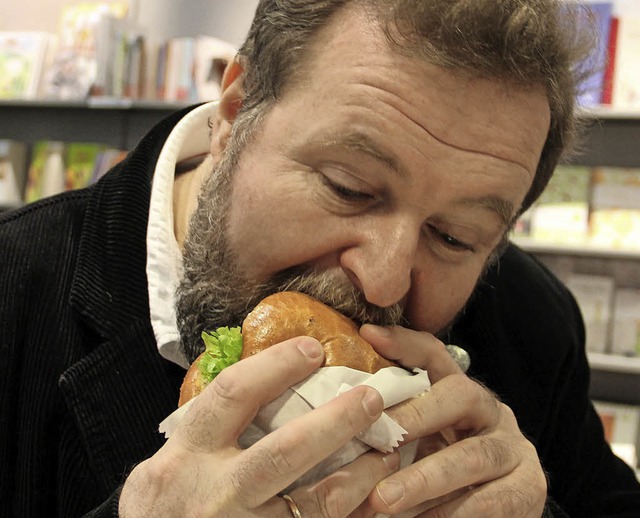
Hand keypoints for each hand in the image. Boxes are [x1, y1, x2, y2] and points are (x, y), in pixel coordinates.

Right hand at [119, 337, 399, 516]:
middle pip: (284, 452)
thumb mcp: (170, 462)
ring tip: (388, 449)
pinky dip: (354, 510)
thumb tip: (263, 380)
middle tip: (371, 397)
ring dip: (361, 473)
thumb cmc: (164, 507)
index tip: (312, 348)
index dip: (276, 365)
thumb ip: (208, 428)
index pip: (233, 395)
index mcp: (187, 455)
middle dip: (335, 422)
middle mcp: (215, 492)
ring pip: (316, 501)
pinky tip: (374, 493)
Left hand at [359, 325, 546, 516]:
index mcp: (460, 393)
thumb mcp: (419, 441)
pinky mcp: (529, 488)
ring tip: (385, 499)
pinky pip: (493, 501)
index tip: (368, 336)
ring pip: (473, 456)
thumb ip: (392, 423)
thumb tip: (341, 405)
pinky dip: (453, 513)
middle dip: (415, 417)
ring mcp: (514, 449)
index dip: (404, 344)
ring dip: (426, 479)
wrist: (495, 511)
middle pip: (459, 396)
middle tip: (378, 442)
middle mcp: (491, 411)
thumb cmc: (443, 471)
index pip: (436, 356)